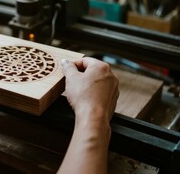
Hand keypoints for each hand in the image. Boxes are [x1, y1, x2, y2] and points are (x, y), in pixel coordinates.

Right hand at [58, 58, 118, 173]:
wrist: (93, 117)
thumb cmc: (84, 97)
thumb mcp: (71, 78)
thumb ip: (68, 67)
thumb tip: (66, 62)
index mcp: (101, 67)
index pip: (85, 60)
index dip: (73, 64)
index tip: (67, 69)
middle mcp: (110, 75)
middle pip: (92, 70)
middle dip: (81, 74)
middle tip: (70, 79)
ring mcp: (113, 87)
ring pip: (97, 81)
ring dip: (87, 83)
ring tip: (77, 90)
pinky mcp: (112, 98)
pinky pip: (101, 91)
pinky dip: (93, 92)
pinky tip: (85, 98)